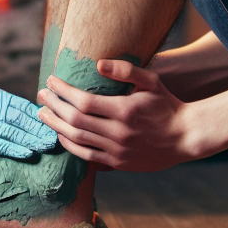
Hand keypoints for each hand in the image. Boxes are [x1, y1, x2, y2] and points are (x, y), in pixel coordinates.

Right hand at [0, 87, 57, 158]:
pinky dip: (18, 149)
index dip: (40, 116)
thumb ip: (5, 111)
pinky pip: (3, 144)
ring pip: (17, 131)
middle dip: (41, 129)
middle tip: (57, 137)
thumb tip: (31, 122)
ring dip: (34, 140)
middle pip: (24, 118)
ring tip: (48, 146)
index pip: (25, 106)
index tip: (55, 124)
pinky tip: (30, 153)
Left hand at [37, 59, 195, 171]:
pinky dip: (70, 146)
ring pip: (77, 140)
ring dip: (56, 126)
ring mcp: (117, 151)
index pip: (83, 101)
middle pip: (75, 121)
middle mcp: (118, 133)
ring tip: (44, 114)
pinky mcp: (118, 164)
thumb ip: (125, 69)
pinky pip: (87, 157)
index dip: (63, 91)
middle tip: (41, 95)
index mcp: (124, 111)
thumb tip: (97, 63)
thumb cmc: (167, 104)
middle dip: (54, 106)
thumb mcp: (151, 80)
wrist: (186, 137)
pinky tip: (60, 135)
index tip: (51, 80)